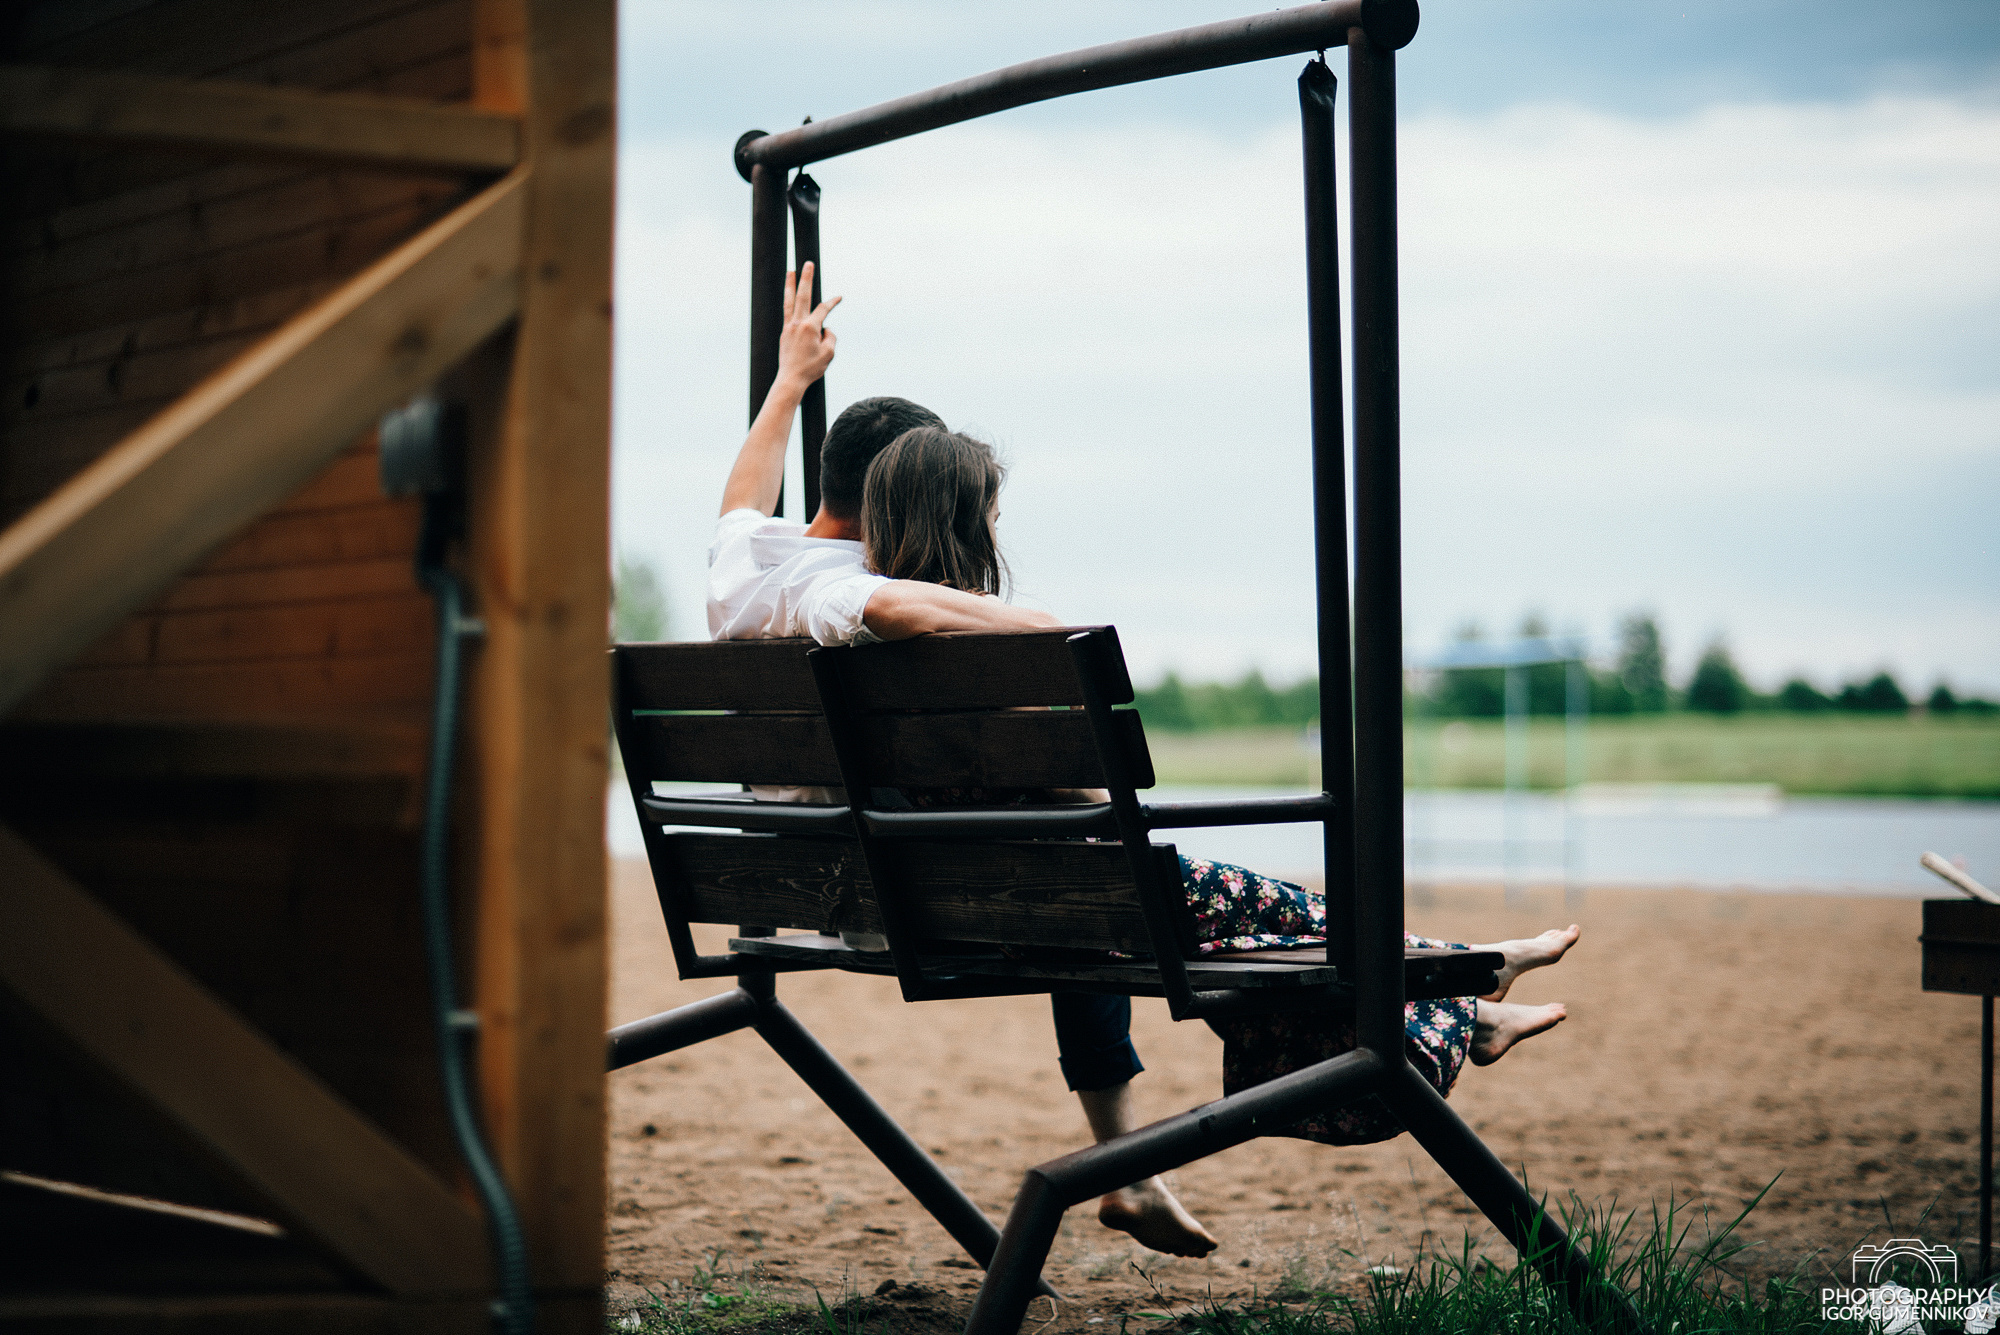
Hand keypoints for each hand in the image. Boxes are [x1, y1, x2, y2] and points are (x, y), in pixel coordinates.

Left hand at [775, 261, 839, 391]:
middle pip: (802, 295)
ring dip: (790, 285)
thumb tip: (825, 329)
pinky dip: (790, 303)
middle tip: (808, 263)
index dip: (832, 302)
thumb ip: (830, 337)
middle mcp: (797, 324)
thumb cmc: (811, 368)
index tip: (839, 297)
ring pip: (790, 301)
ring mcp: (789, 327)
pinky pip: (788, 313)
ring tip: (791, 271)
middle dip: (806, 278)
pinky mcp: (784, 333)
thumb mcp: (829, 353)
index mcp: (810, 327)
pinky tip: (792, 298)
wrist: (791, 379)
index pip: (823, 309)